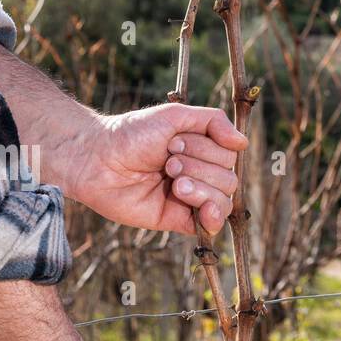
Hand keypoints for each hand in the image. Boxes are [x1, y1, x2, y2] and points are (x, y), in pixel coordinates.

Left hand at [69, 104, 248, 234]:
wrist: (97, 160)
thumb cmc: (131, 134)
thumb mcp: (174, 115)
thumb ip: (213, 121)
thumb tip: (243, 142)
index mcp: (201, 150)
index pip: (230, 155)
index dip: (207, 149)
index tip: (173, 143)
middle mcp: (200, 174)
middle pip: (229, 179)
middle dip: (199, 167)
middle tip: (167, 162)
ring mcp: (191, 199)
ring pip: (223, 200)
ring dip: (200, 188)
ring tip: (172, 180)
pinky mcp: (179, 220)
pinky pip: (211, 225)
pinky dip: (212, 216)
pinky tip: (203, 209)